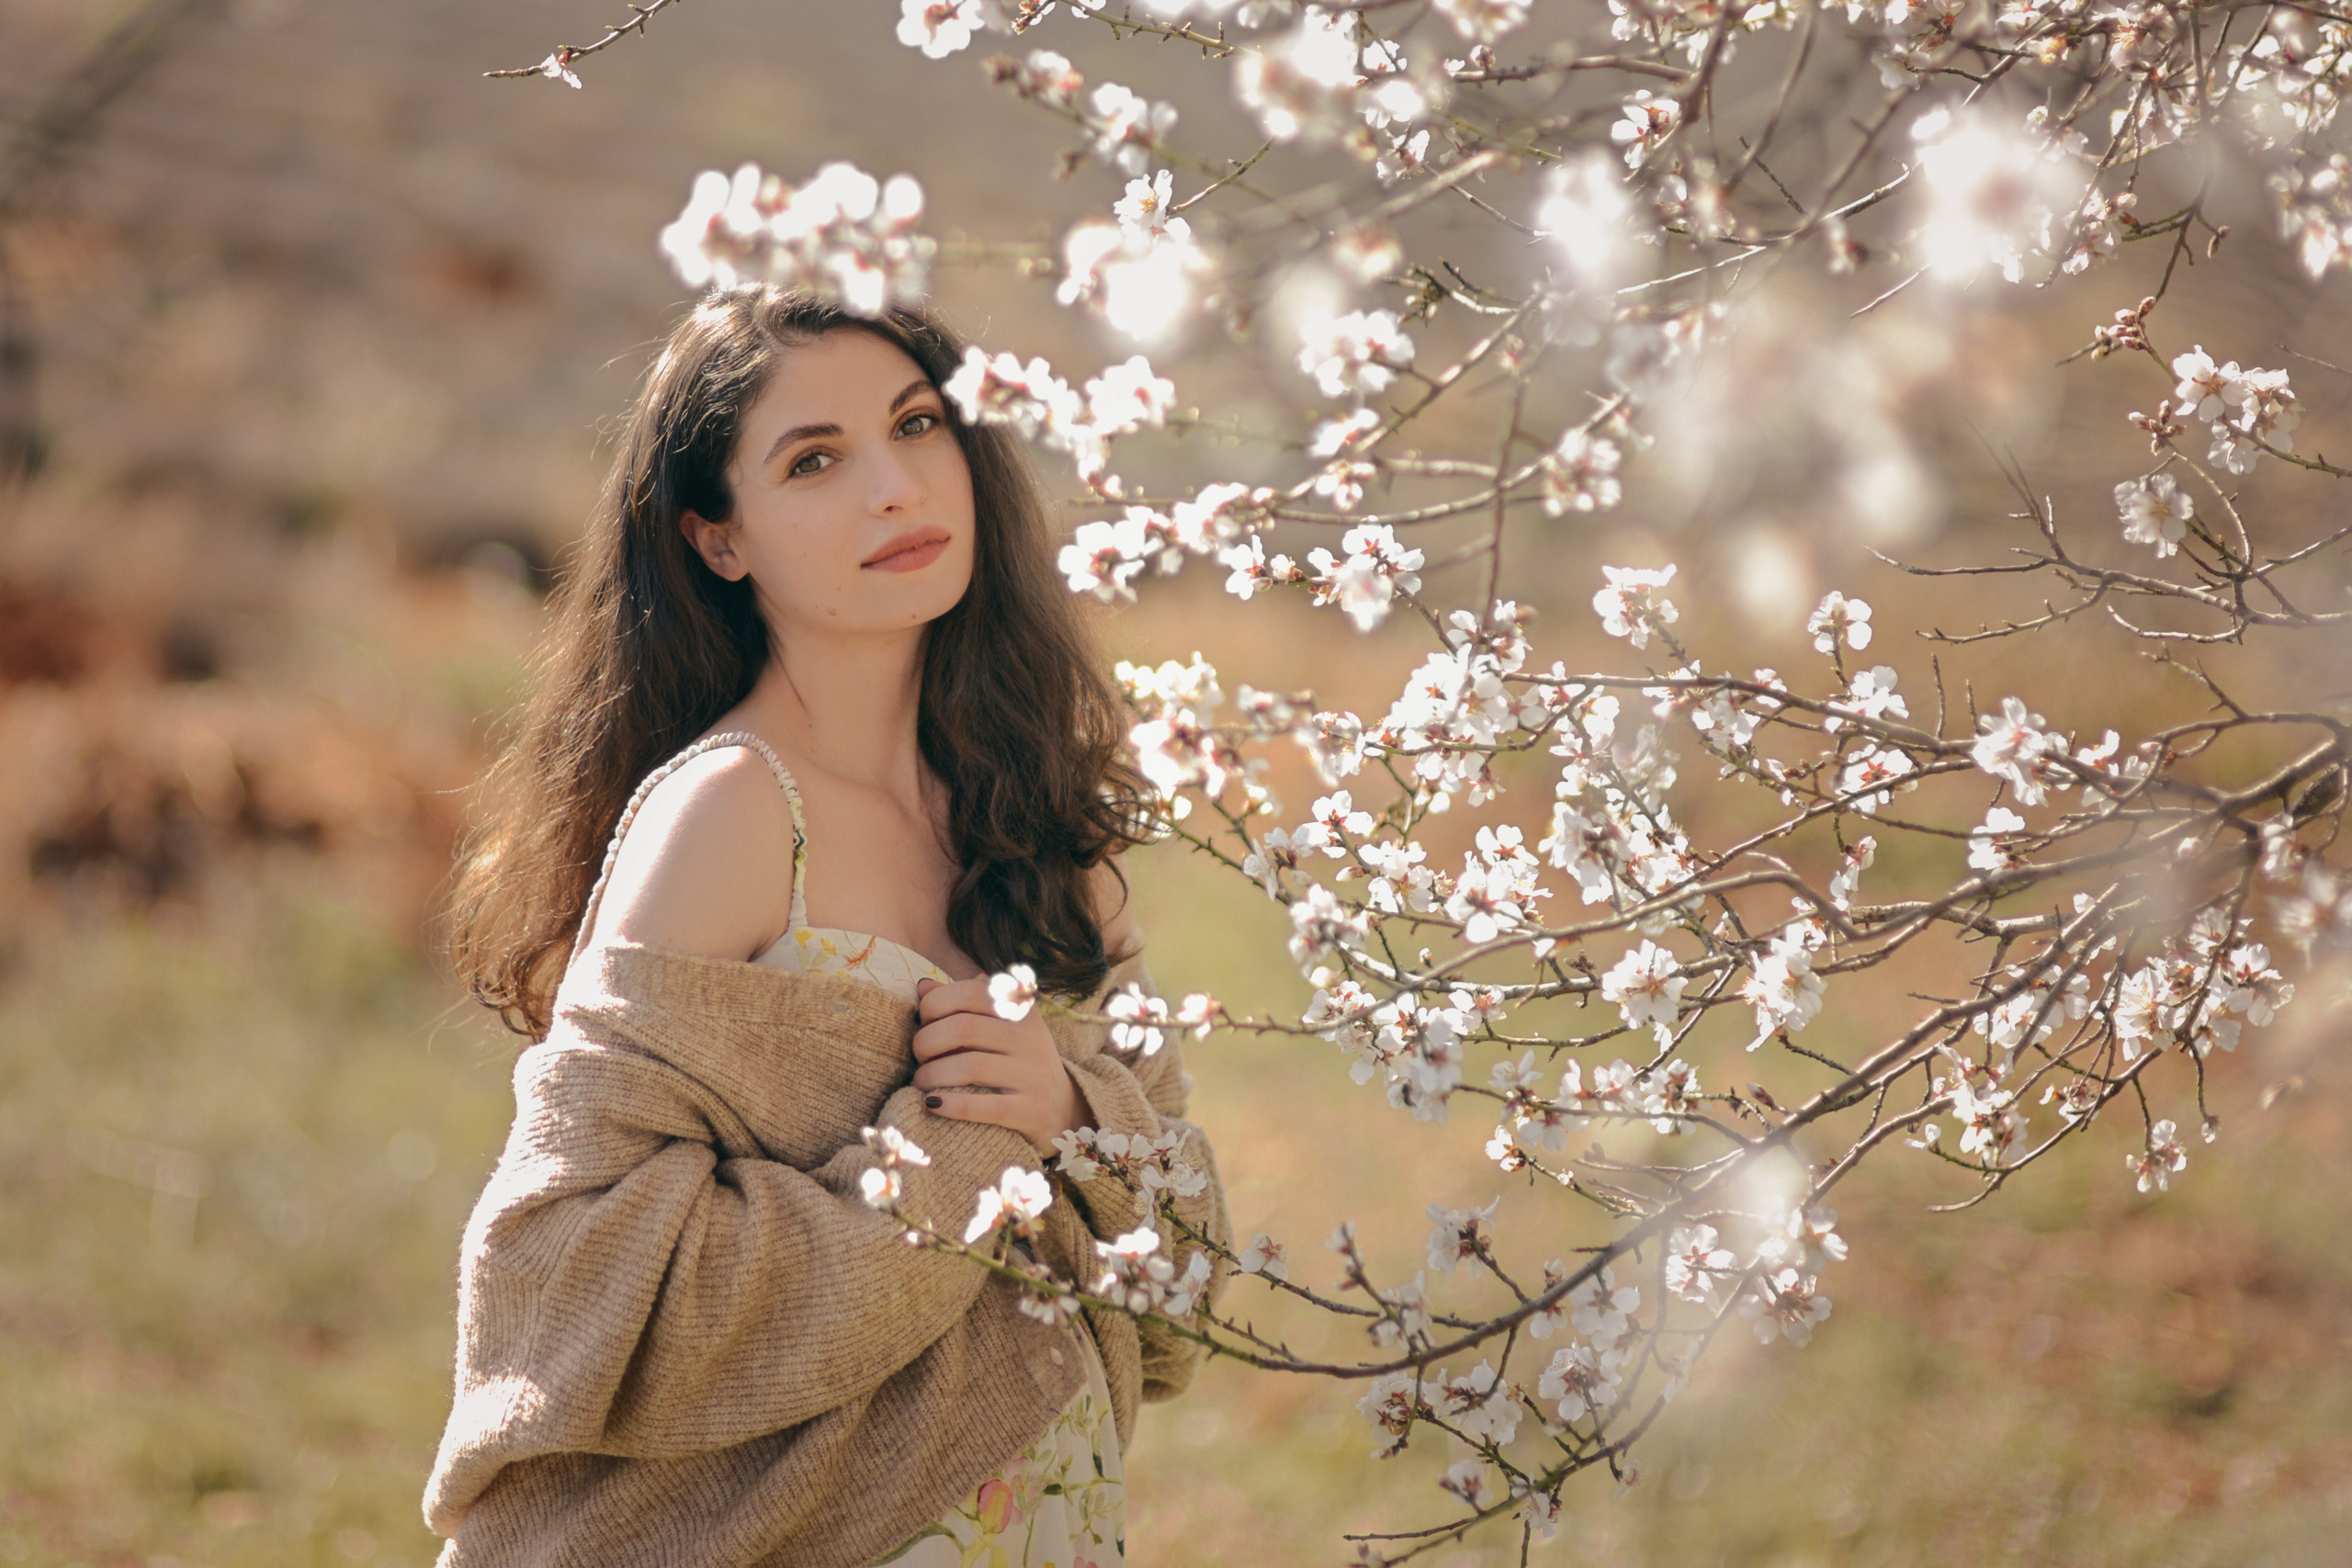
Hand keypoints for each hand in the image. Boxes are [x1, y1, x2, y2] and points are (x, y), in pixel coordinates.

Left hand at [912, 976, 1085, 1154]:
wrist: (1064, 1108)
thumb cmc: (1018, 1061)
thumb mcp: (1003, 1027)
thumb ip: (965, 1004)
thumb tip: (924, 987)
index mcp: (1022, 1011)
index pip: (971, 992)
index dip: (936, 1004)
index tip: (924, 1022)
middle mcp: (1031, 1038)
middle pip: (964, 1029)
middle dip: (927, 1042)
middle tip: (919, 1056)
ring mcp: (1033, 1075)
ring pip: (970, 1067)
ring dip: (932, 1075)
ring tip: (921, 1082)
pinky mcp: (1031, 1110)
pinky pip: (985, 1106)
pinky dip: (952, 1105)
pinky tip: (933, 1104)